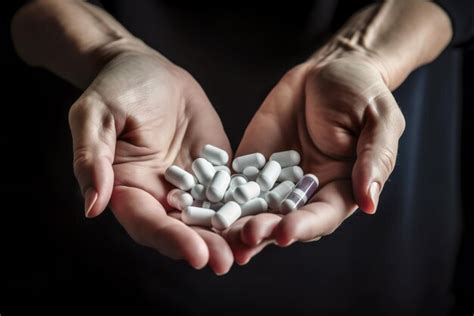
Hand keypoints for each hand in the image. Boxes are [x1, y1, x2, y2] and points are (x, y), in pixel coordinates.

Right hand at [68, 48, 232, 273]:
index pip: (147, 223)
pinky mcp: (215, 170)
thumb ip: (92, 158)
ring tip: (253, 246)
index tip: (196, 254)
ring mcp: (191, 184)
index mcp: (127, 188)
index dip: (170, 239)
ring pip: (210, 216)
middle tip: (228, 261)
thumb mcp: (95, 115)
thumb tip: (92, 207)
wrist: (149, 71)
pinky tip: (267, 215)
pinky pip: (232, 190)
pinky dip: (247, 205)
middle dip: (205, 246)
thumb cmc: (116, 88)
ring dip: (230, 234)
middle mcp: (159, 194)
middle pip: (182, 229)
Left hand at [229, 51, 404, 263]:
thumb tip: (369, 203)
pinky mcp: (252, 164)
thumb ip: (374, 159)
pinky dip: (221, 196)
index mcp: (339, 188)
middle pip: (284, 220)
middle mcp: (305, 192)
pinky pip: (235, 182)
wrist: (327, 71)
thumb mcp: (379, 120)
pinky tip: (205, 205)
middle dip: (265, 230)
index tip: (285, 232)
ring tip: (221, 234)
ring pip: (256, 208)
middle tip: (246, 236)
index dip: (304, 226)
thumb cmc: (362, 93)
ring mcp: (275, 180)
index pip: (322, 215)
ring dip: (239, 223)